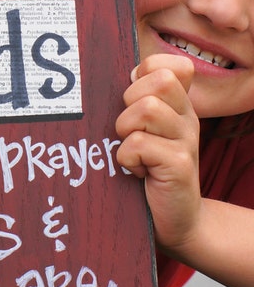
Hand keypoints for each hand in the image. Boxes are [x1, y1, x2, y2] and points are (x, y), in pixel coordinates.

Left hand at [115, 54, 201, 252]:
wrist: (173, 220)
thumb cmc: (146, 172)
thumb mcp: (140, 134)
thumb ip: (132, 107)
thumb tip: (99, 84)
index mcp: (177, 106)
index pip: (168, 66)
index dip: (143, 75)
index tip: (131, 102)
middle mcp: (186, 117)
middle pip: (158, 81)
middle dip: (130, 102)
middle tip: (128, 131)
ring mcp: (186, 140)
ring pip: (146, 110)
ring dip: (125, 132)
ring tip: (131, 152)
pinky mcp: (179, 164)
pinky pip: (137, 145)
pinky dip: (126, 159)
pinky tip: (137, 172)